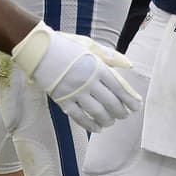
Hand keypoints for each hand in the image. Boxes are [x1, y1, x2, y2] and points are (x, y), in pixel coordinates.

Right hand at [11, 23, 140, 132]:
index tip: (136, 106)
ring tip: (111, 122)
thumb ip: (111, 56)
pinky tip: (97, 129)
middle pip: (111, 102)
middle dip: (120, 111)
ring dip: (107, 120)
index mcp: (97, 67)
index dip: (130, 99)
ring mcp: (75, 92)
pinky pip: (79, 117)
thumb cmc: (66, 46)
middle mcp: (88, 81)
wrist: (39, 50)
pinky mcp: (63, 100)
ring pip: (97, 112)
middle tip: (124, 115)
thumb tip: (129, 64)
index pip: (119, 87)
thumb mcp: (90, 46)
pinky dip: (90, 125)